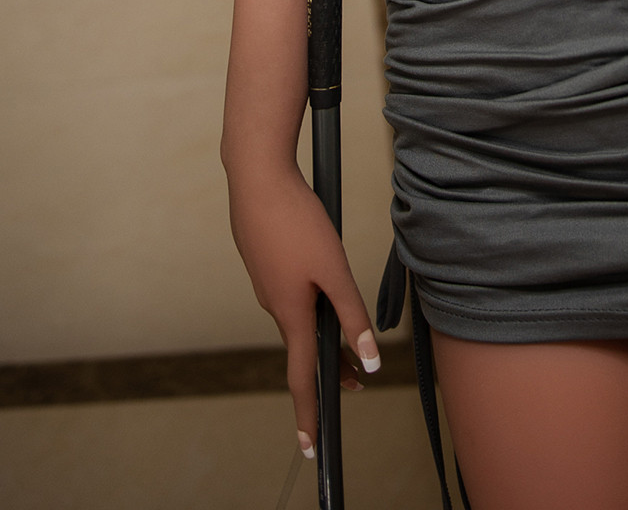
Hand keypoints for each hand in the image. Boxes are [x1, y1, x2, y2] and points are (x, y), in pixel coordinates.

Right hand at [228, 164, 380, 457]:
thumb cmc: (297, 222)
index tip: (312, 449)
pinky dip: (309, 303)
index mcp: (291, 313)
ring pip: (298, 317)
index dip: (310, 414)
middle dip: (328, 370)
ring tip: (346, 341)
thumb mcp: (334, 269)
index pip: (302, 377)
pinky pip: (290, 293)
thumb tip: (370, 362)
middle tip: (354, 387)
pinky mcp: (265, 261)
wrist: (257, 178)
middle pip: (303, 348)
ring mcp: (267, 283)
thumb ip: (352, 315)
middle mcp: (274, 304)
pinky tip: (321, 284)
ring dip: (321, 333)